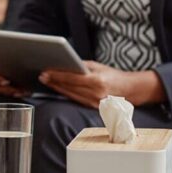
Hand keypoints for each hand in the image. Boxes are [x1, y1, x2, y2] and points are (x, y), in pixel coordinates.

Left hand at [38, 61, 165, 108]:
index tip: (46, 72)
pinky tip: (58, 89)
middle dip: (54, 82)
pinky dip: (66, 94)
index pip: (72, 79)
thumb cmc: (113, 75)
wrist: (130, 90)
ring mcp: (94, 103)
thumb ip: (81, 66)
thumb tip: (63, 64)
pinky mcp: (93, 108)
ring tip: (47, 81)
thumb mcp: (98, 66)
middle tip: (42, 76)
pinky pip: (76, 100)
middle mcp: (96, 94)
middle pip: (69, 88)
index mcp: (97, 82)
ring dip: (57, 88)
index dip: (57, 76)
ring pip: (70, 95)